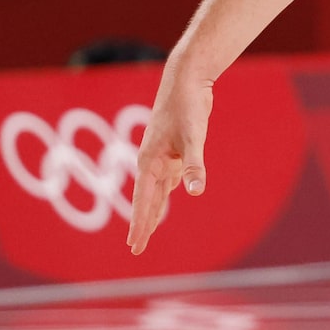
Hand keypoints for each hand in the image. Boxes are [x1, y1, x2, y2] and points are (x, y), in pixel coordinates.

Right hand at [127, 66, 212, 254]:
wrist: (186, 80)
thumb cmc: (187, 106)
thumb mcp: (193, 137)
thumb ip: (194, 165)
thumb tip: (195, 192)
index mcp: (149, 161)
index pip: (143, 201)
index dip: (139, 225)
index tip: (134, 246)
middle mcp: (152, 162)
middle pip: (146, 200)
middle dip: (142, 224)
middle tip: (136, 249)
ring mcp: (162, 156)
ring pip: (156, 191)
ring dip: (152, 211)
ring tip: (146, 232)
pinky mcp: (173, 150)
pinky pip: (166, 179)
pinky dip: (164, 194)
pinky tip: (167, 200)